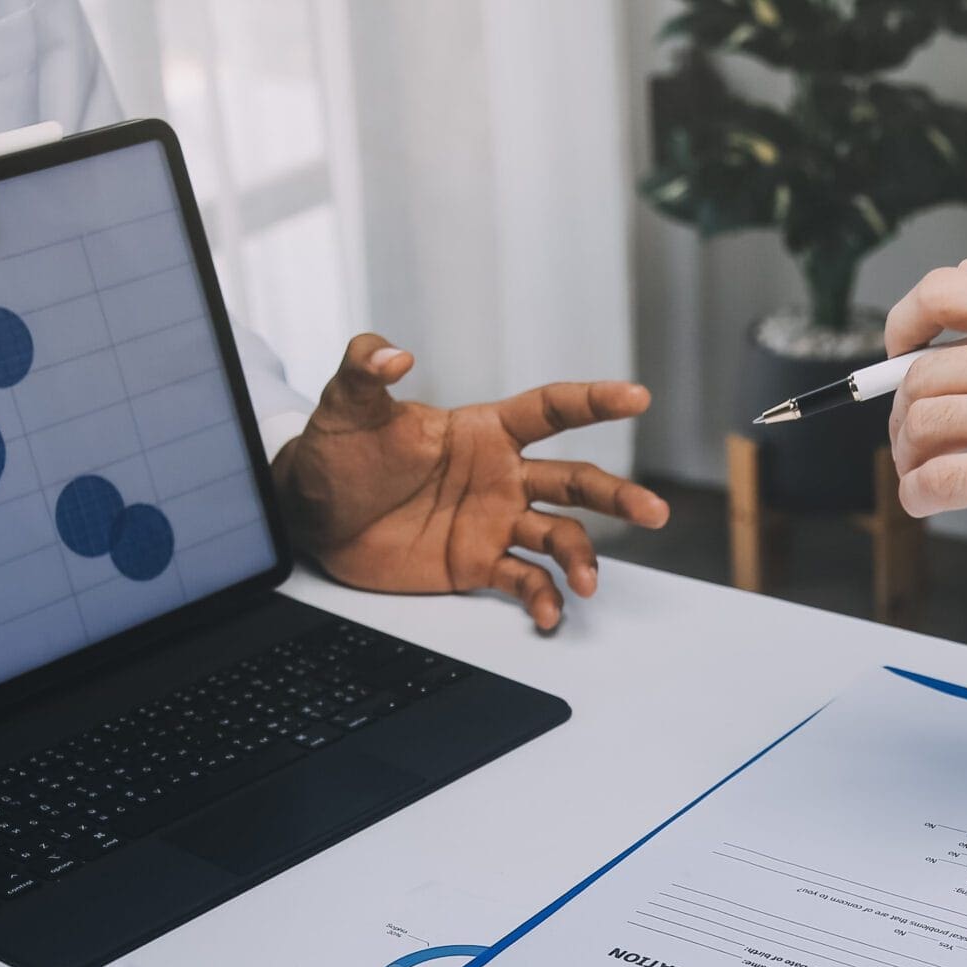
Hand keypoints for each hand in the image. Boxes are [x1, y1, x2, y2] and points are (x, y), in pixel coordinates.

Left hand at [269, 335, 672, 632]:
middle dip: (618, 497)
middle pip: (577, 483)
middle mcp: (502, 477)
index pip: (551, 411)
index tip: (637, 398)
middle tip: (653, 512)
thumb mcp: (347, 404)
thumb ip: (366, 368)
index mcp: (484, 432)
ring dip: (581, 559)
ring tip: (586, 582)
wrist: (313, 515)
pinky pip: (525, 581)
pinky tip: (549, 615)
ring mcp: (495, 523)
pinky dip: (542, 599)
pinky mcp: (478, 565)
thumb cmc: (336, 453)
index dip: (594, 402)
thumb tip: (393, 352)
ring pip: (560, 537)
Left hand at [886, 261, 966, 546]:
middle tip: (915, 434)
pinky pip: (940, 481)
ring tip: (924, 470)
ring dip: (910, 455)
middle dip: (904, 410)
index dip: (903, 325)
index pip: (941, 292)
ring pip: (924, 425)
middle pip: (922, 373)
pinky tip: (926, 501)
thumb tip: (965, 281)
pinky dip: (918, 495)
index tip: (899, 352)